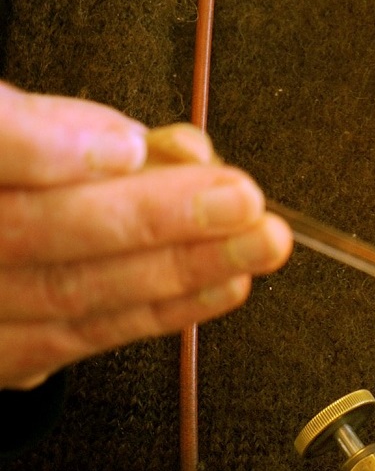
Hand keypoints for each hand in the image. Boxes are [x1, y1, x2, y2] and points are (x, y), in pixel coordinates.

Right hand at [0, 80, 290, 390]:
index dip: (47, 146)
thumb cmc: (23, 162)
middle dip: (152, 215)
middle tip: (241, 200)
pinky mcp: (2, 351)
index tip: (127, 148)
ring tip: (254, 244)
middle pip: (40, 228)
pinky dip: (162, 309)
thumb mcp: (46, 119)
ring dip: (178, 269)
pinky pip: (81, 336)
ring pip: (68, 291)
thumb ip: (99, 128)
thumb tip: (186, 153)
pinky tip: (223, 284)